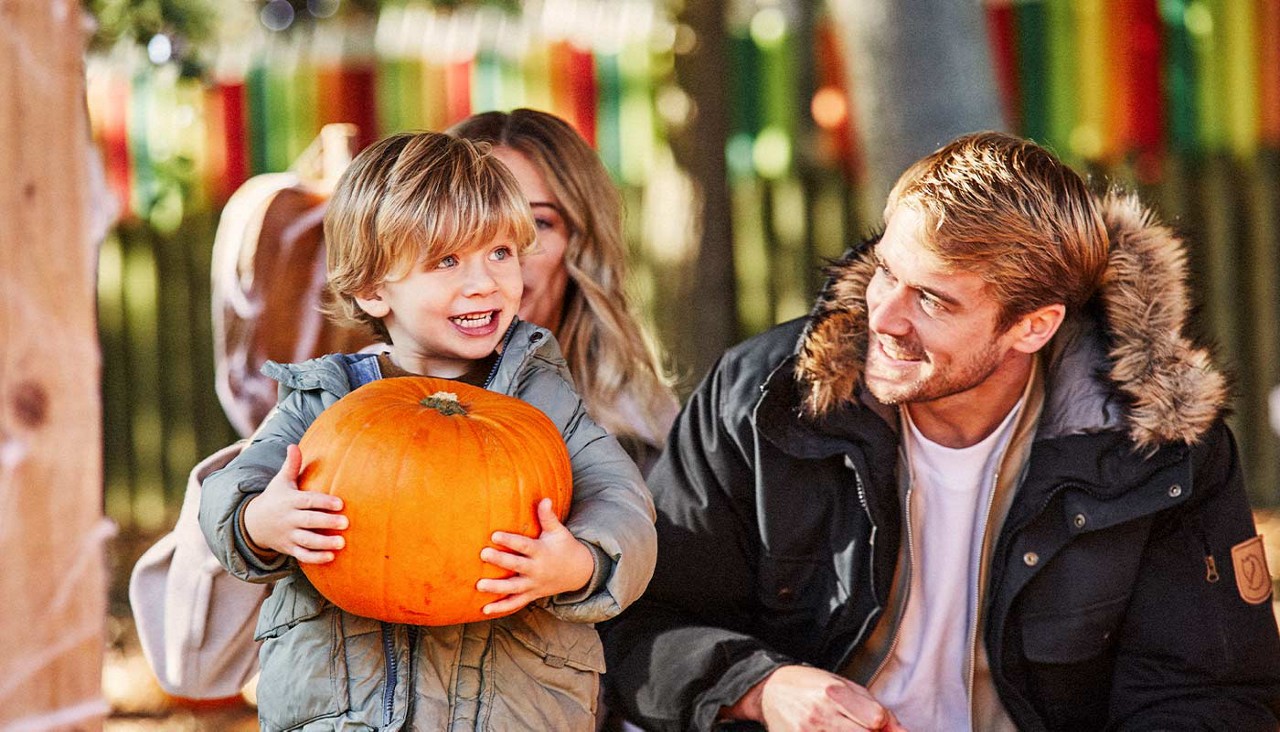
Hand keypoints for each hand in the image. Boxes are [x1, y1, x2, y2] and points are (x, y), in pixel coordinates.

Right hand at [242, 444, 347, 563]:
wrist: (252, 524)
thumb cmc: (274, 498)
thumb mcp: (281, 481)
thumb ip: (291, 465)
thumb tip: (293, 445)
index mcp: (290, 501)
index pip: (308, 501)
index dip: (323, 502)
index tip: (340, 503)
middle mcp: (289, 519)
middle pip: (309, 521)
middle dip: (326, 522)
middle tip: (346, 523)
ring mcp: (288, 535)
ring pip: (306, 541)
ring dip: (323, 543)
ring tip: (342, 544)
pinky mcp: (289, 549)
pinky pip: (302, 555)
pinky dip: (315, 558)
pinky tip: (331, 558)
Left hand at [476, 498, 593, 614]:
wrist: (578, 572)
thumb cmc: (564, 547)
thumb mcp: (559, 531)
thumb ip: (548, 517)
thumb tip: (545, 499)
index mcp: (542, 552)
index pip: (524, 546)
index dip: (510, 541)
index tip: (494, 535)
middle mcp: (537, 570)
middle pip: (516, 566)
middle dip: (500, 561)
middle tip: (483, 554)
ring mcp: (534, 585)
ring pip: (514, 588)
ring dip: (497, 588)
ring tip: (479, 585)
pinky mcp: (531, 595)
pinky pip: (516, 604)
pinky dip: (502, 608)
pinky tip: (485, 610)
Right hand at [724, 665, 905, 731]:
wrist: (770, 691)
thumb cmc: (809, 685)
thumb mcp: (843, 685)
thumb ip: (873, 707)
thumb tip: (901, 730)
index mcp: (834, 692)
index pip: (876, 719)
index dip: (886, 727)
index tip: (880, 726)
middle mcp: (821, 714)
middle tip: (861, 726)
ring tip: (845, 728)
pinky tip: (832, 731)